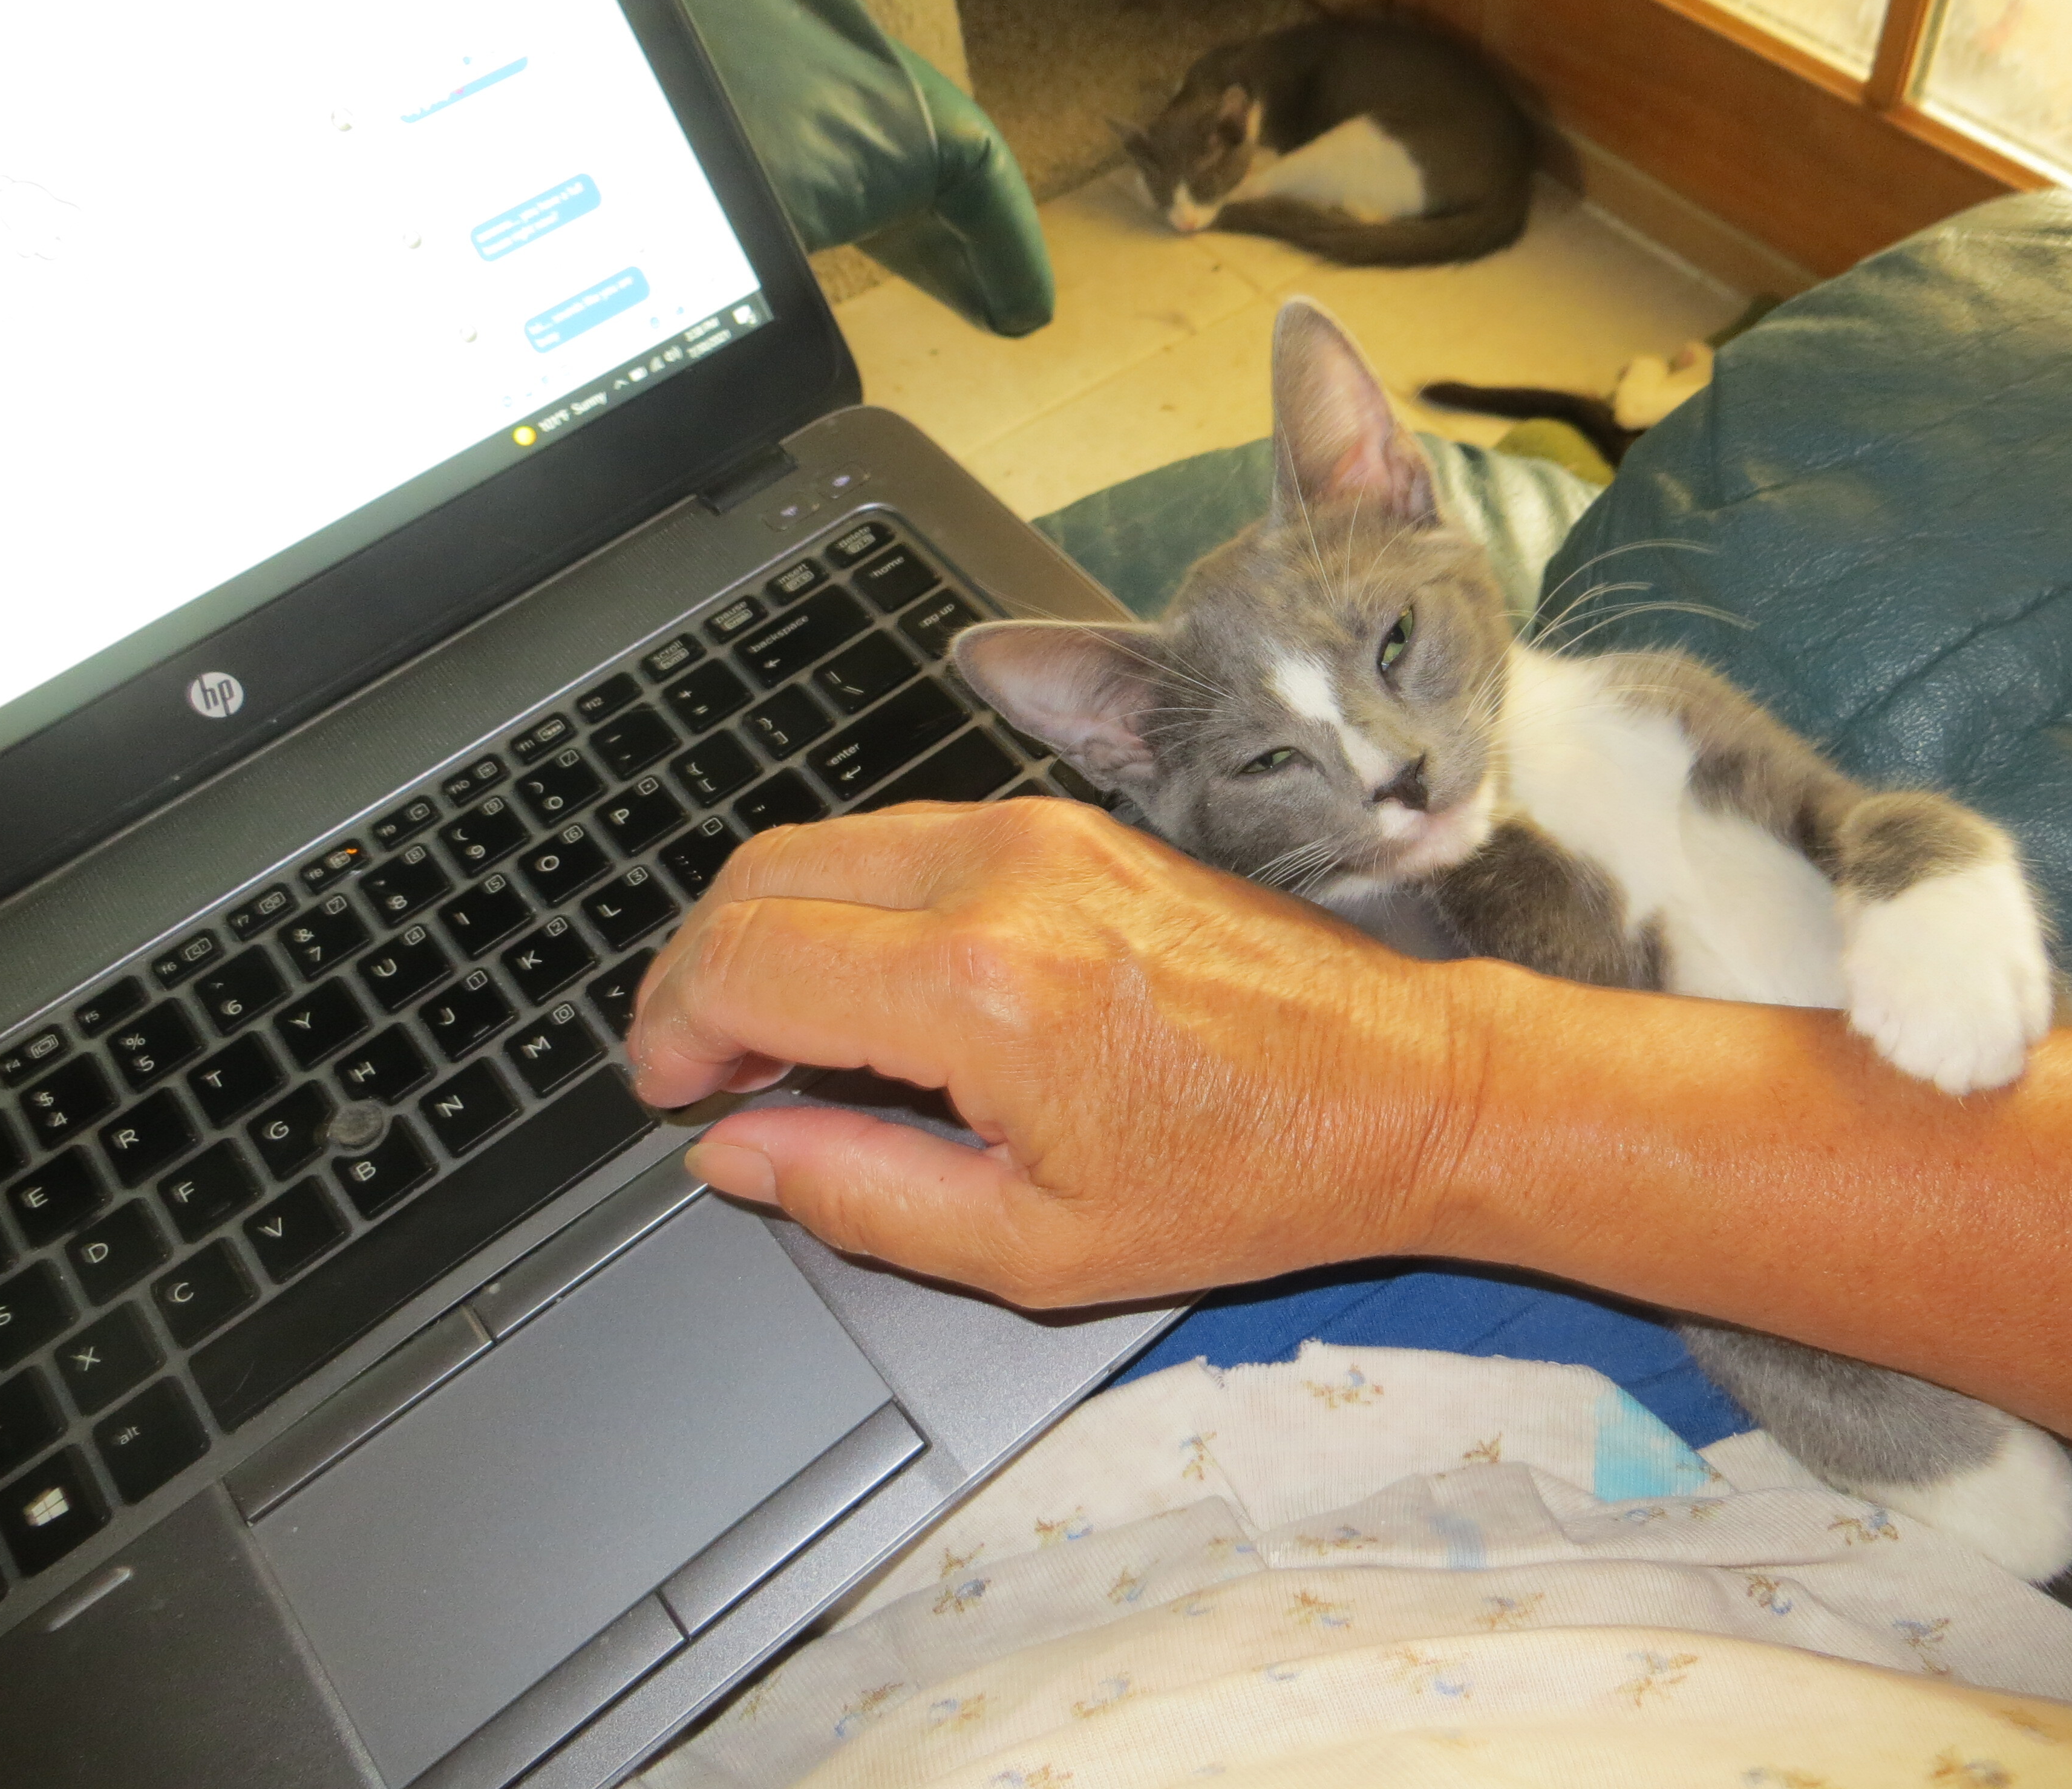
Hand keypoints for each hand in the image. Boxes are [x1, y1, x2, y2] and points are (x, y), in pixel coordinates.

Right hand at [626, 798, 1479, 1305]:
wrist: (1402, 1086)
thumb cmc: (1250, 1174)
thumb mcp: (1036, 1247)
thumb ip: (857, 1193)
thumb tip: (736, 1150)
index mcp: (981, 989)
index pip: (742, 960)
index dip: (669, 1029)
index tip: (674, 1089)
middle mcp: (1001, 878)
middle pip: (761, 875)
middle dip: (699, 970)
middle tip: (706, 1066)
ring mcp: (1042, 834)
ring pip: (828, 843)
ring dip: (774, 929)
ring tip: (786, 1039)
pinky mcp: (1074, 824)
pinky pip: (908, 837)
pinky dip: (853, 902)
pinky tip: (874, 989)